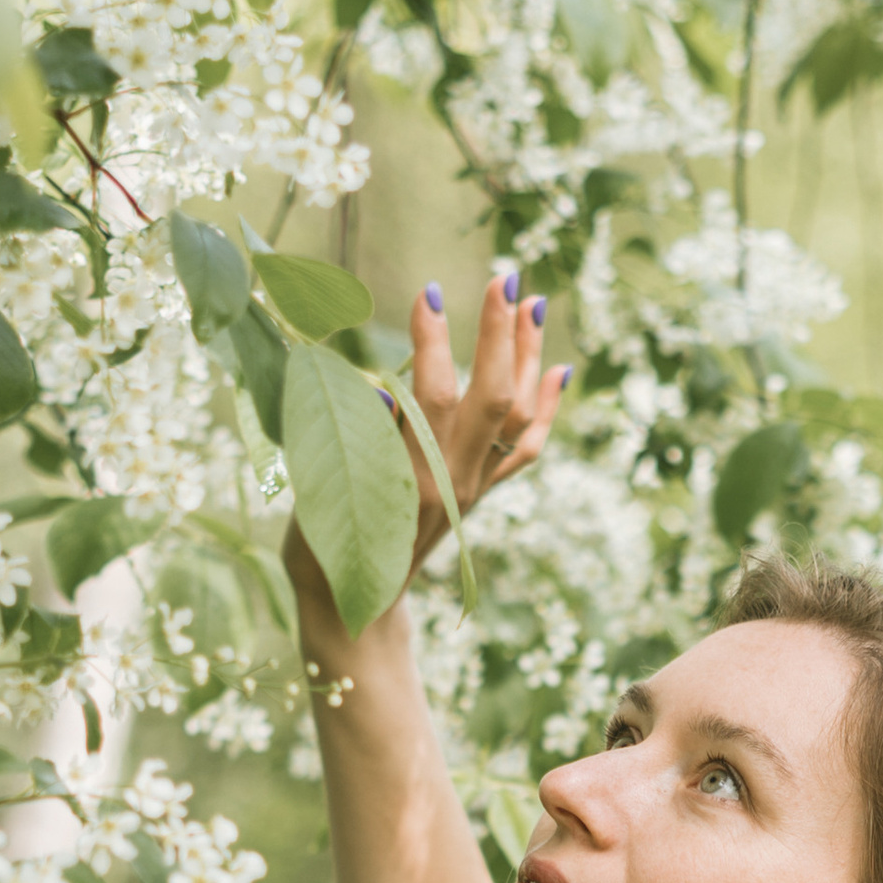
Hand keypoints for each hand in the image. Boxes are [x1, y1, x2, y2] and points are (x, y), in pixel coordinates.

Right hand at [284, 271, 568, 627]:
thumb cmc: (323, 546)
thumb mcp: (325, 494)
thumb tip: (381, 390)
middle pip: (491, 399)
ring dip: (529, 359)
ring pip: (517, 419)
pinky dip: (546, 407)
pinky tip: (559, 368)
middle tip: (506, 278)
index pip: (430, 399)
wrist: (357, 605)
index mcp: (410, 480)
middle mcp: (451, 482)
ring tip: (535, 304)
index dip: (432, 344)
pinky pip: (525, 449)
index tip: (430, 293)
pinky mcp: (481, 493)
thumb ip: (354, 443)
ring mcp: (473, 488)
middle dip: (500, 335)